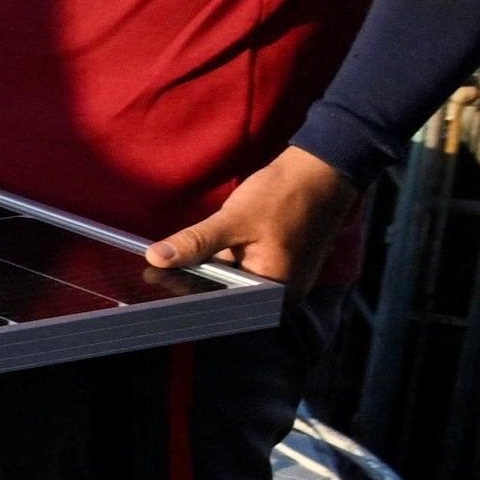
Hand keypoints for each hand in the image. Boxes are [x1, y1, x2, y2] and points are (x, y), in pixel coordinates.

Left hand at [147, 147, 358, 289]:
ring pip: (233, 281)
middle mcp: (282, 295)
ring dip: (207, 270)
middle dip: (195, 283)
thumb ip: (196, 242)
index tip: (158, 286)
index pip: (225, 306)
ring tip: (172, 264)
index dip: (190, 296)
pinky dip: (221, 260)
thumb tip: (157, 259)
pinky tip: (198, 252)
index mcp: (277, 293)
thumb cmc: (286, 196)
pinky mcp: (277, 265)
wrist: (322, 172)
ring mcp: (281, 280)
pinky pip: (242, 268)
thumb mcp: (234, 219)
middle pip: (228, 296)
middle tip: (158, 272)